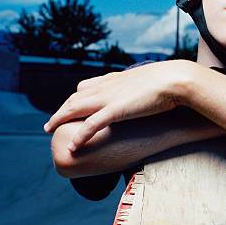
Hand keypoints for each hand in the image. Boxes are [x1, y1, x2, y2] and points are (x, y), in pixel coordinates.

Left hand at [43, 60, 193, 151]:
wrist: (175, 79)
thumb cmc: (170, 80)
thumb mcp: (151, 81)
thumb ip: (142, 87)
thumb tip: (149, 93)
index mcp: (115, 79)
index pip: (86, 86)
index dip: (75, 97)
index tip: (70, 106)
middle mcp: (107, 86)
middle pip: (74, 98)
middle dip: (60, 110)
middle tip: (51, 123)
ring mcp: (109, 98)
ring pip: (74, 108)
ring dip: (59, 119)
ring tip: (50, 130)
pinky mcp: (115, 110)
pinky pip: (90, 125)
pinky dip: (79, 136)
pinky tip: (72, 146)